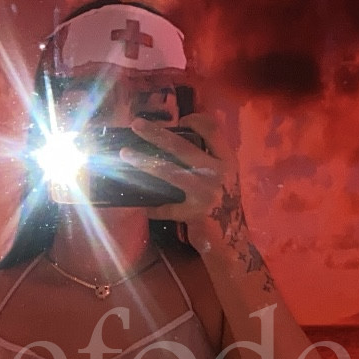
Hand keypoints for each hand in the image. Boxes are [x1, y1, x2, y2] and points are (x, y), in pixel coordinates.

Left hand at [122, 114, 248, 254]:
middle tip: (135, 125)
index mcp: (227, 161)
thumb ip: (209, 159)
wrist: (232, 239)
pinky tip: (142, 205)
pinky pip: (166, 208)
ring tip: (125, 154)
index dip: (194, 119)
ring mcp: (205, 193)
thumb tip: (172, 140)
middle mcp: (218, 173)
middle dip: (156, 133)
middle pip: (182, 146)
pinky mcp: (194, 213)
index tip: (178, 120)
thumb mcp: (225, 177)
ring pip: (169, 172)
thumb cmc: (224, 204)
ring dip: (144, 162)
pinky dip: (152, 207)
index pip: (212, 129)